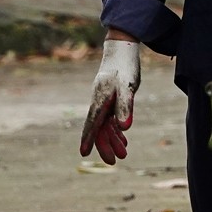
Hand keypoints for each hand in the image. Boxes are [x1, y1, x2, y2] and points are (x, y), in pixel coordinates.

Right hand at [80, 39, 141, 165]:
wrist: (122, 50)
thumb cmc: (124, 67)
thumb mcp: (127, 87)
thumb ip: (125, 106)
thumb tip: (124, 128)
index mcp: (100, 101)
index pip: (93, 124)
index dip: (88, 139)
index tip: (84, 154)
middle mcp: (100, 103)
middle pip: (99, 128)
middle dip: (105, 145)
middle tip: (113, 162)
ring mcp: (106, 101)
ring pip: (106, 125)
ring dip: (114, 139)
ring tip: (123, 154)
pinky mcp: (113, 99)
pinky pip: (112, 118)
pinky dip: (117, 129)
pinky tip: (123, 138)